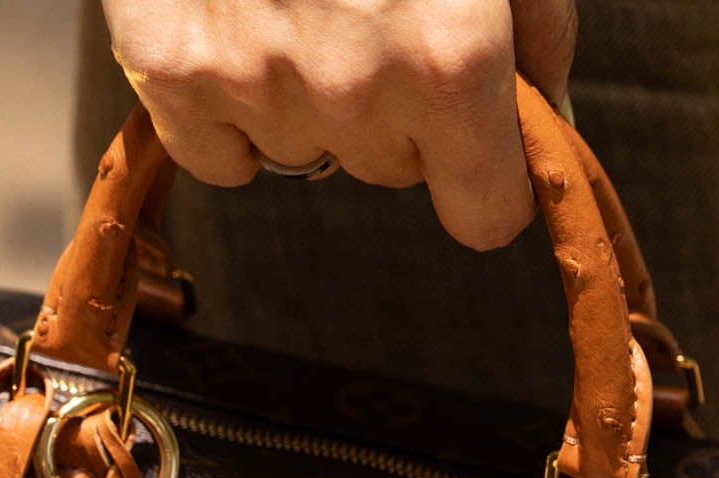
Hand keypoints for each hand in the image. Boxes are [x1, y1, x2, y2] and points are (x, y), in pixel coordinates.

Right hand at [104, 0, 577, 249]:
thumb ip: (535, 27)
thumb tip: (547, 113)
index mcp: (452, 56)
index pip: (486, 215)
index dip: (488, 177)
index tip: (480, 146)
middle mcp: (356, 84)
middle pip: (394, 171)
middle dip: (398, 109)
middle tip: (374, 0)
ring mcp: (257, 79)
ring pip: (308, 153)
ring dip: (313, 94)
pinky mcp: (171, 63)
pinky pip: (217, 154)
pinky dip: (228, 110)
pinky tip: (243, 29)